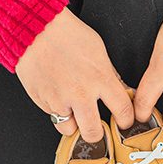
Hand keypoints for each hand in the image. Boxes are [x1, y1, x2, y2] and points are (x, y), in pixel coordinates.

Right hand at [15, 6, 135, 142]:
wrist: (36, 30)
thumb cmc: (67, 35)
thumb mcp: (98, 50)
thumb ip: (110, 74)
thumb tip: (120, 90)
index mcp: (101, 79)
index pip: (123, 112)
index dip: (126, 121)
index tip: (124, 122)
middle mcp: (81, 94)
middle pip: (94, 134)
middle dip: (98, 133)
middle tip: (98, 126)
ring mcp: (60, 101)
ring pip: (70, 130)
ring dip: (74, 123)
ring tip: (73, 109)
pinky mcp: (42, 102)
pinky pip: (53, 116)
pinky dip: (57, 111)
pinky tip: (58, 95)